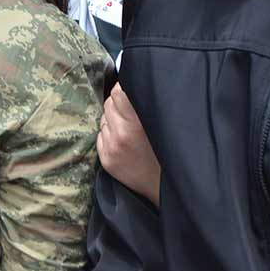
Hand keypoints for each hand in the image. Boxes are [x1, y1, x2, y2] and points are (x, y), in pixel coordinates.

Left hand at [96, 83, 161, 205]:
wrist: (164, 186)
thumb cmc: (168, 152)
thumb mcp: (161, 125)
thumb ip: (145, 105)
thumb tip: (130, 84)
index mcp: (138, 124)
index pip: (118, 92)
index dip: (123, 89)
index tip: (130, 91)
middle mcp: (122, 134)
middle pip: (109, 103)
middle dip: (118, 105)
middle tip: (132, 113)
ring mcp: (111, 147)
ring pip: (104, 118)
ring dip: (113, 119)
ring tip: (130, 130)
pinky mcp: (105, 158)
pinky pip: (100, 134)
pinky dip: (109, 133)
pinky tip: (124, 141)